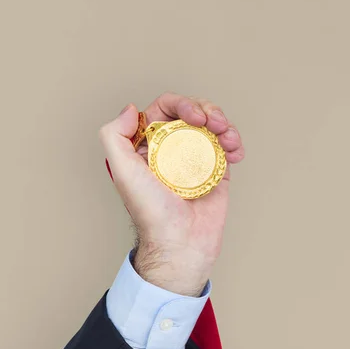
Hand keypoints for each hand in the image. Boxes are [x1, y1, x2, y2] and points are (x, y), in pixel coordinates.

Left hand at [99, 92, 244, 295]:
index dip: (181, 104)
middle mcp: (171, 152)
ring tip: (229, 138)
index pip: (164, 110)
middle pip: (192, 114)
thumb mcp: (122, 172)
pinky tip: (236, 151)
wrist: (181, 244)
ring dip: (225, 124)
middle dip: (207, 110)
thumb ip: (114, 135)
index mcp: (149, 147)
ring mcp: (195, 162)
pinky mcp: (215, 174)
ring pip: (212, 127)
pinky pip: (227, 149)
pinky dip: (235, 143)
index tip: (194, 118)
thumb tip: (132, 110)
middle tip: (214, 123)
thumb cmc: (151, 213)